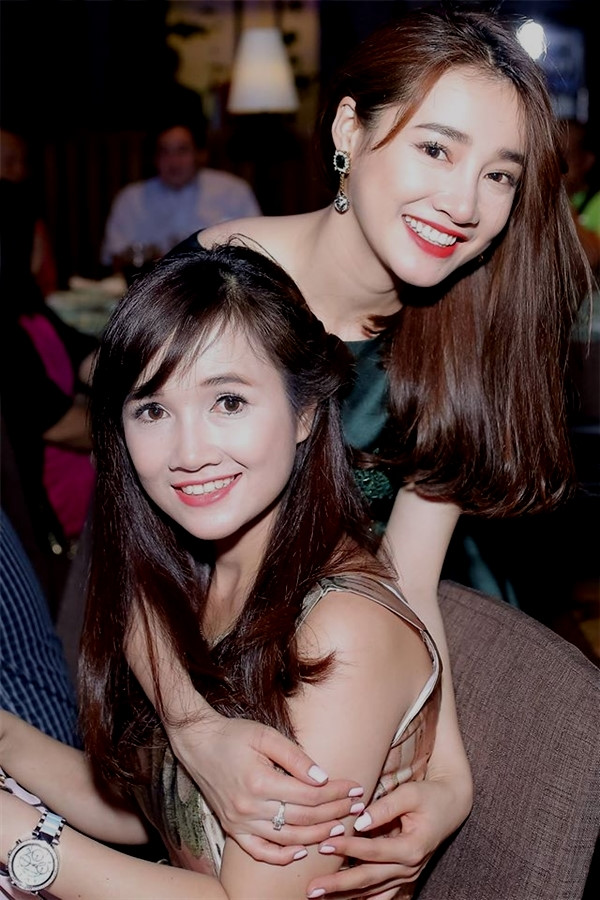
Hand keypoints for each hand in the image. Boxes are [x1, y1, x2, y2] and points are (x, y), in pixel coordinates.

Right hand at [168, 713, 364, 864]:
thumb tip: (322, 778)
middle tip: (357, 808)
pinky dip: (282, 856)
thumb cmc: (234, 734)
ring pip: (287, 838)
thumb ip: (295, 758)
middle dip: (335, 813)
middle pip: (303, 819)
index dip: (336, 793)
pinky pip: (259, 852)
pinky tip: (301, 850)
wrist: (197, 743)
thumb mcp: (265, 736)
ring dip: (317, 836)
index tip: (355, 788)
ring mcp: (239, 822)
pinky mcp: (232, 828)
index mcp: (260, 782)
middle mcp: (249, 808)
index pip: (310, 796)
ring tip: (340, 828)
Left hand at [305, 773, 472, 897]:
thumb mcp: (410, 793)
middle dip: (338, 884)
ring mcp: (406, 874)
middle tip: (312, 887)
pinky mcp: (402, 874)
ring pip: (372, 891)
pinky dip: (362, 898)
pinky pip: (380, 893)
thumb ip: (385, 808)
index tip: (324, 844)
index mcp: (412, 848)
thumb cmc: (429, 795)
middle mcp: (409, 867)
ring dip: (344, 894)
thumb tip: (359, 821)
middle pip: (368, 879)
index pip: (373, 852)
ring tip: (319, 895)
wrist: (451, 805)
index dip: (348, 848)